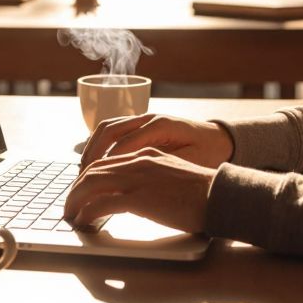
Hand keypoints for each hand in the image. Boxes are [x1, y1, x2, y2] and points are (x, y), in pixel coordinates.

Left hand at [64, 147, 215, 232]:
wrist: (220, 195)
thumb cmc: (202, 191)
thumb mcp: (172, 175)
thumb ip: (152, 179)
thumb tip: (136, 197)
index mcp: (146, 154)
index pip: (106, 161)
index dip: (88, 177)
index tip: (81, 191)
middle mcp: (138, 161)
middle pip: (93, 170)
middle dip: (75, 189)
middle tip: (69, 205)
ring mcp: (137, 178)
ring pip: (91, 184)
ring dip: (75, 200)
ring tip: (70, 215)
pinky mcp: (139, 197)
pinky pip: (101, 203)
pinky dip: (87, 212)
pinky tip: (83, 222)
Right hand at [80, 113, 233, 168]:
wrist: (220, 139)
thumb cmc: (208, 153)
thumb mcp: (191, 163)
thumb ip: (166, 168)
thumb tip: (139, 179)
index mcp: (162, 126)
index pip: (124, 144)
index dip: (107, 164)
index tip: (94, 184)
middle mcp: (149, 118)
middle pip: (109, 130)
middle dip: (93, 154)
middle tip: (82, 178)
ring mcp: (144, 118)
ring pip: (107, 126)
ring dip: (92, 147)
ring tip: (83, 170)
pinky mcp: (141, 124)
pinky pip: (113, 129)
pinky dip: (99, 143)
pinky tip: (94, 161)